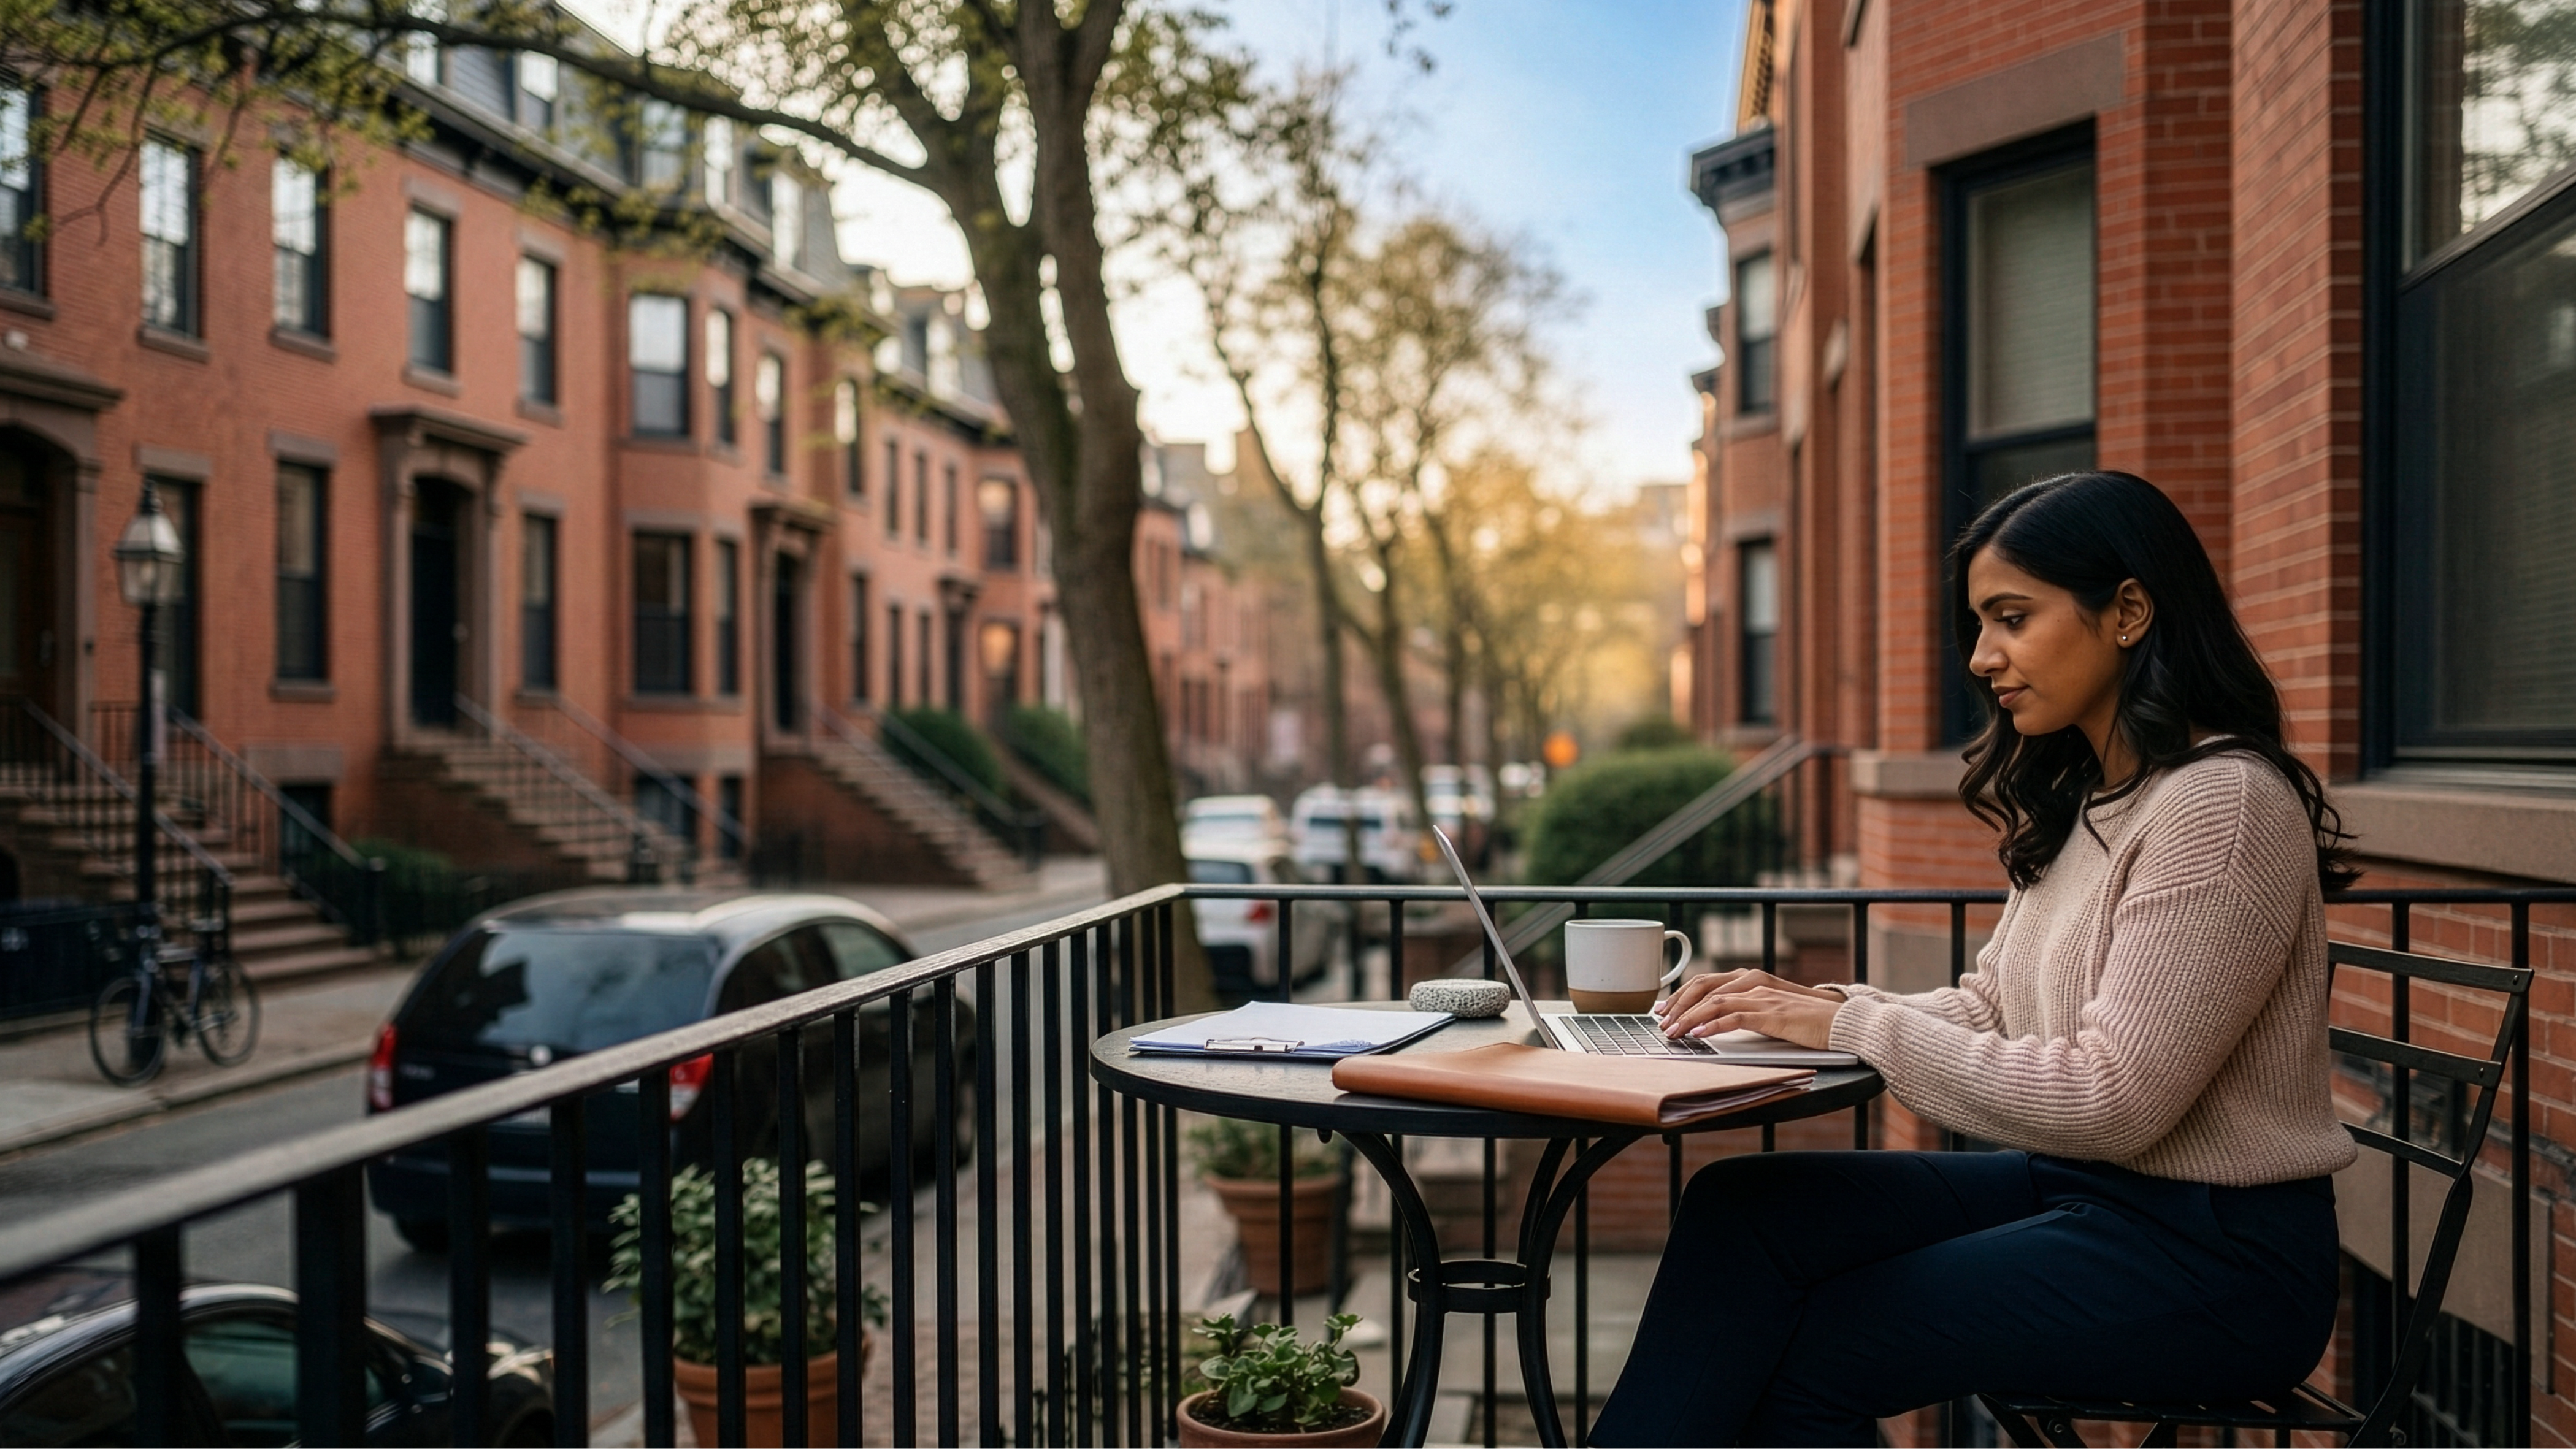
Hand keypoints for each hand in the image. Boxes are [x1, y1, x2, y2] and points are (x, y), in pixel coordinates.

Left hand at [1652, 969, 1845, 1049]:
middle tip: (1662, 1023)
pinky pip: (1736, 1017)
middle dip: (1678, 1006)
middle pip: (1704, 988)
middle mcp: (1754, 983)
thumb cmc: (1808, 1020)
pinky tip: (1700, 1035)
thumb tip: (1712, 1023)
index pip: (1706, 982)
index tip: (1664, 1009)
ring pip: (1715, 1002)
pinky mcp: (1773, 1014)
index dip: (1681, 995)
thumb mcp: (1770, 1011)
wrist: (1842, 1021)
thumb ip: (1746, 1010)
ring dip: (1689, 1018)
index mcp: (1752, 979)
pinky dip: (1713, 1025)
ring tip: (1673, 1033)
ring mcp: (1764, 997)